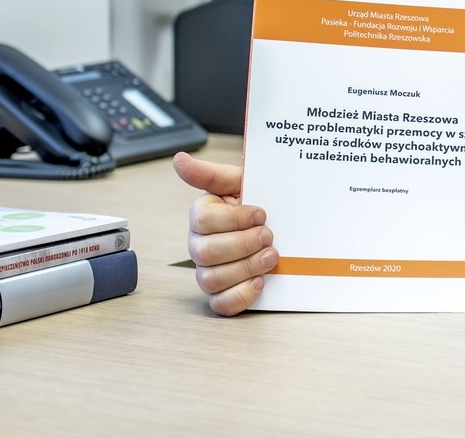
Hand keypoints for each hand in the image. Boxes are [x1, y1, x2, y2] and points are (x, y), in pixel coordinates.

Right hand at [173, 152, 276, 315]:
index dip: (234, 218)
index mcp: (202, 218)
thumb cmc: (260, 204)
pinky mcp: (223, 295)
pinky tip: (260, 281)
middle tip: (269, 235)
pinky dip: (241, 294)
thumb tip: (179, 159)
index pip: (202, 220)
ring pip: (212, 279)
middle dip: (243, 244)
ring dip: (247, 267)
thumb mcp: (242, 182)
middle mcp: (200, 246)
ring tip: (272, 256)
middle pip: (205, 252)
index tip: (261, 213)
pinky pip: (221, 304)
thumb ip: (212, 173)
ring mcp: (209, 272)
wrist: (284, 227)